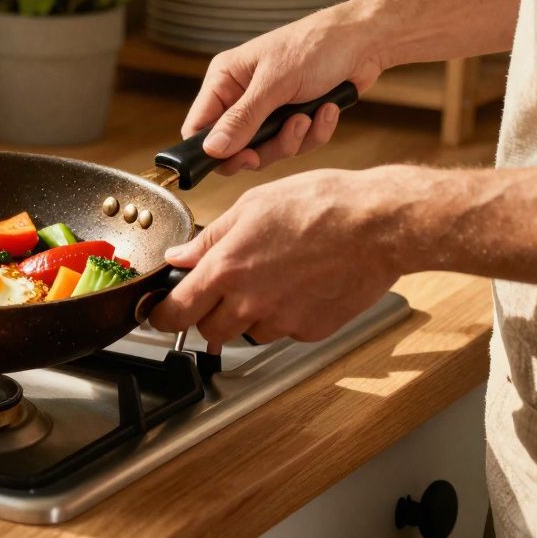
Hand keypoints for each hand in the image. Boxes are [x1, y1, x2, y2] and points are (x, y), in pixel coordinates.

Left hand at [149, 167, 410, 348]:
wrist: (379, 225)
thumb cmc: (321, 205)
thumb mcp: (253, 206)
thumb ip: (211, 238)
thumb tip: (180, 256)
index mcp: (227, 269)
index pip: (176, 312)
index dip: (161, 317)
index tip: (158, 315)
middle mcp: (250, 302)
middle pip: (208, 331)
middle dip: (208, 315)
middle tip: (223, 289)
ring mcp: (283, 320)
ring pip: (248, 332)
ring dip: (248, 315)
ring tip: (272, 278)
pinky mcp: (312, 331)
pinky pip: (284, 330)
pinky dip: (285, 315)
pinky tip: (300, 285)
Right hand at [186, 3, 384, 175]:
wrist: (365, 41)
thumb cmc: (316, 46)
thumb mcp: (275, 84)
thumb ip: (242, 120)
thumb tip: (211, 150)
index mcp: (225, 80)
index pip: (199, 127)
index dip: (214, 150)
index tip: (242, 159)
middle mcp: (241, 97)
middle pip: (235, 148)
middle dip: (266, 146)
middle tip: (288, 135)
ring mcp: (268, 110)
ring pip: (267, 150)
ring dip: (294, 139)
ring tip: (311, 114)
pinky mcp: (294, 118)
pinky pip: (295, 145)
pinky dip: (314, 133)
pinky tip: (328, 109)